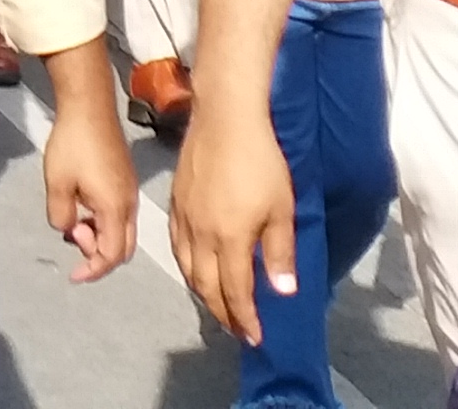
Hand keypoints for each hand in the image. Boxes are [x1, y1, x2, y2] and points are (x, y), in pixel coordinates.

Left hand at [41, 86, 140, 283]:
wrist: (89, 106)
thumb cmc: (72, 145)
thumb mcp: (57, 185)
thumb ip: (61, 217)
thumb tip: (70, 229)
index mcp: (115, 209)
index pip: (111, 255)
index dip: (93, 270)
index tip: (73, 275)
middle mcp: (129, 204)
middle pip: (122, 247)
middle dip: (98, 255)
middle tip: (73, 241)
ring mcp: (130, 191)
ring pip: (122, 230)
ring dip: (100, 236)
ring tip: (74, 221)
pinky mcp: (126, 179)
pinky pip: (120, 214)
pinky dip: (103, 222)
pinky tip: (82, 206)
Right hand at [169, 105, 298, 342]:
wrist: (225, 119)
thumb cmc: (260, 161)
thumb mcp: (281, 208)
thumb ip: (280, 252)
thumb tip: (282, 291)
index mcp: (229, 239)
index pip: (235, 293)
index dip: (245, 320)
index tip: (255, 338)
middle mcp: (201, 236)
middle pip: (207, 288)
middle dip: (223, 314)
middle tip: (238, 329)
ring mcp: (184, 220)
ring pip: (187, 270)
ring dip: (203, 293)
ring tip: (219, 305)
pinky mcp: (175, 204)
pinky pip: (177, 248)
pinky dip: (186, 267)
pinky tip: (195, 267)